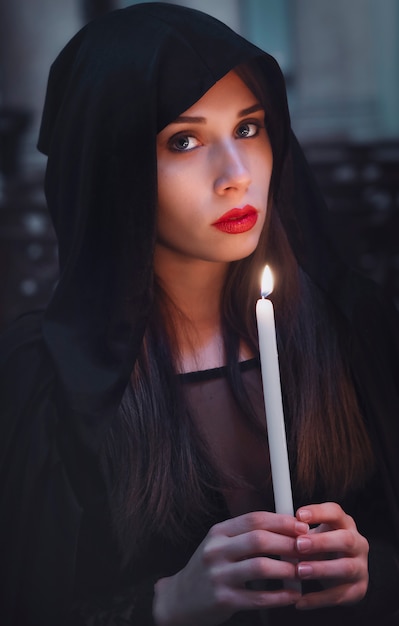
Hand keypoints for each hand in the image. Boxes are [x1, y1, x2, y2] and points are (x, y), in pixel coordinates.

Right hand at [153, 510, 306, 624]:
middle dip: (288, 543)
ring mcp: (218, 575)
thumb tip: (286, 528)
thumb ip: (245, 535)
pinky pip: (258, 597)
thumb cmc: (209, 568)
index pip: (254, 519)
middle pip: (259, 539)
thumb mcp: (220, 544)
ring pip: (260, 566)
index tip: (301, 527)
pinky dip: (280, 596)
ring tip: (302, 571)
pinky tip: (292, 594)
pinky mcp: (223, 600)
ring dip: (287, 569)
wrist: (180, 599)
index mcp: (218, 532)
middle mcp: (215, 550)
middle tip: (306, 549)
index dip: (281, 521)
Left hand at [294, 502, 368, 609]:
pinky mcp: (358, 589)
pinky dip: (318, 599)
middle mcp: (357, 543)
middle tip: (298, 545)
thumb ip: (298, 533)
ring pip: (346, 567)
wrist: (341, 574)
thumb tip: (278, 532)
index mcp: (344, 524)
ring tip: (300, 571)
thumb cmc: (321, 547)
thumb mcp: (312, 536)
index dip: (318, 512)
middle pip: (346, 539)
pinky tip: (300, 601)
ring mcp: (360, 567)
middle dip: (321, 542)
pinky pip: (339, 595)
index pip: (335, 512)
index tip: (299, 515)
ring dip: (321, 569)